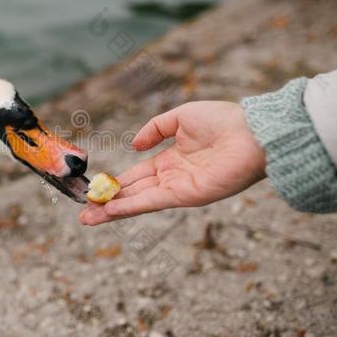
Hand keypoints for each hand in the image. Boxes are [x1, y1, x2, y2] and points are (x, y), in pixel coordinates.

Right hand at [79, 101, 265, 225]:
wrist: (252, 132)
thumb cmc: (222, 121)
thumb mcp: (180, 117)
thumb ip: (155, 129)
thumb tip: (133, 146)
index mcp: (170, 160)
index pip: (136, 175)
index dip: (115, 183)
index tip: (95, 190)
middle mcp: (171, 177)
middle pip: (133, 193)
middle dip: (107, 203)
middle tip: (84, 214)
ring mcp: (178, 188)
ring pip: (138, 201)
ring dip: (112, 211)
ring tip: (88, 219)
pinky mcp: (186, 195)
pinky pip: (152, 201)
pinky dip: (130, 207)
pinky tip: (110, 210)